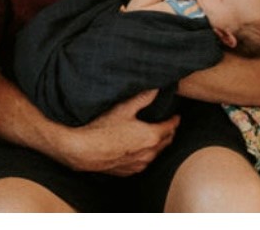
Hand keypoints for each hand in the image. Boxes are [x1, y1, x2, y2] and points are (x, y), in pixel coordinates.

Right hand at [60, 90, 178, 175]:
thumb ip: (142, 98)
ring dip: (158, 145)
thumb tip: (156, 88)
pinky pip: (143, 162)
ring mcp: (138, 164)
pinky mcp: (128, 171)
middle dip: (168, 132)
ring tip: (155, 136)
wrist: (84, 151)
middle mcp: (148, 153)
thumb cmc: (103, 128)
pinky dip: (146, 154)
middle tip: (168, 124)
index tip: (176, 115)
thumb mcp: (123, 108)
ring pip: (155, 154)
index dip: (174, 120)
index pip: (170, 128)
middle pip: (165, 142)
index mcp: (151, 136)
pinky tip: (139, 149)